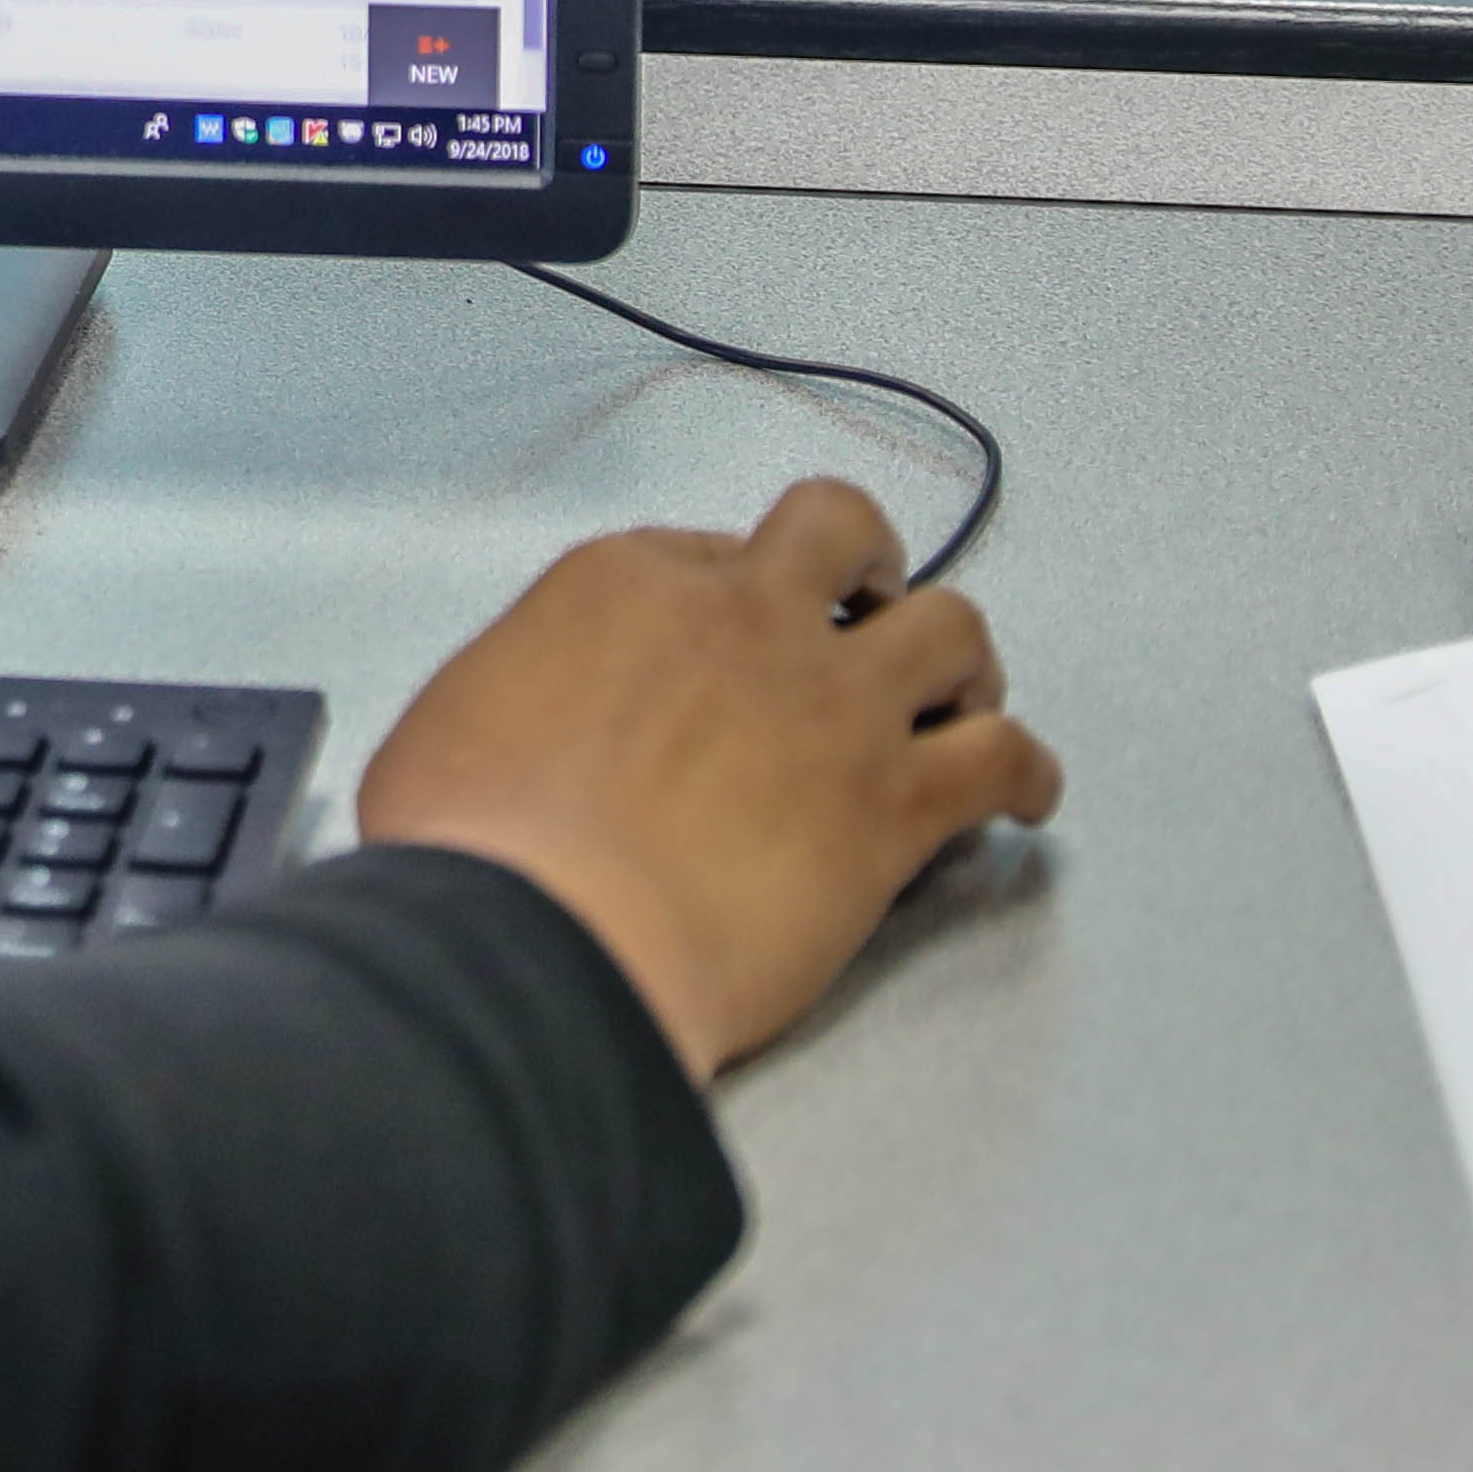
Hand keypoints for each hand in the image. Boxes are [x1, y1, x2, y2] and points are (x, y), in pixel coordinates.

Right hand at [350, 478, 1063, 1080]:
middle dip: (864, 569)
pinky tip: (1024, 799)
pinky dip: (1027, 774)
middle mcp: (742, 618)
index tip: (729, 643)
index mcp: (624, 586)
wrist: (545, 937)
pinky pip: (1005, 760)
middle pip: (840, 534)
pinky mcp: (893, 802)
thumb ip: (506, 703)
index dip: (730, 597)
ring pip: (951, 627)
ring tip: (959, 699)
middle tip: (864, 614)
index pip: (707, 552)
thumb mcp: (445, 732)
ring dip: (962, 662)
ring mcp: (831, 703)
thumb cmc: (477, 851)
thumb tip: (507, 739)